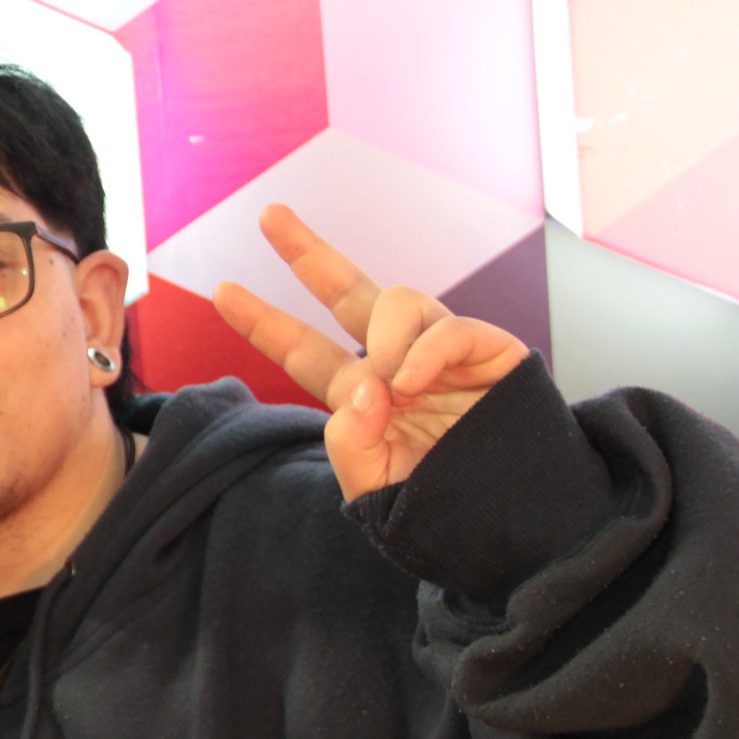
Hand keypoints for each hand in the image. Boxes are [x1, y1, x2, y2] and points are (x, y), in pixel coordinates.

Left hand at [212, 205, 529, 501]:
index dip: (265, 323)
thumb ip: (350, 443)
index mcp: (361, 395)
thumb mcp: (376, 488)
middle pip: (347, 293)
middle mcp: (397, 363)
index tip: (223, 291)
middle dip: (308, 253)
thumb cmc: (443, 508)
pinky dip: (424, 352)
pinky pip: (447, 328)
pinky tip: (412, 382)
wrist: (515, 523)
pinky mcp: (488, 351)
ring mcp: (440, 353)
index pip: (305, 351)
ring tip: (393, 385)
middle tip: (269, 214)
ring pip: (397, 302)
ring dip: (384, 339)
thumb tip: (363, 385)